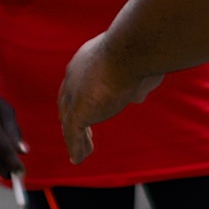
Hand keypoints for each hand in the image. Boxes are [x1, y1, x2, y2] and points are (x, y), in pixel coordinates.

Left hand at [56, 32, 162, 165]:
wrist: (133, 50)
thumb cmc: (141, 52)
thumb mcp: (139, 68)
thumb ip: (135, 83)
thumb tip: (137, 96)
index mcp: (88, 59)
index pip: (79, 81)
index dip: (81, 96)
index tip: (89, 107)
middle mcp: (76, 74)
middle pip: (67, 100)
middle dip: (72, 115)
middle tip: (78, 130)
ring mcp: (75, 93)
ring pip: (69, 119)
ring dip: (76, 136)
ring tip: (82, 150)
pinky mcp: (79, 111)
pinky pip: (73, 133)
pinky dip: (76, 146)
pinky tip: (79, 158)